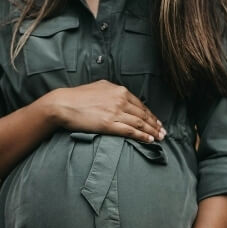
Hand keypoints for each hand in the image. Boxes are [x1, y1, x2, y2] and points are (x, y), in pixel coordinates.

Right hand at [49, 79, 165, 142]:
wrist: (63, 104)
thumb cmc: (78, 97)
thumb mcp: (99, 87)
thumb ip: (112, 91)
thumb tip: (120, 94)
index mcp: (119, 90)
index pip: (140, 104)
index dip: (150, 114)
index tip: (156, 122)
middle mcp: (120, 100)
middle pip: (143, 114)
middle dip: (155, 124)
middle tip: (164, 132)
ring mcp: (115, 112)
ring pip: (139, 123)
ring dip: (152, 131)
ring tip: (160, 137)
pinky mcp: (109, 124)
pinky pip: (130, 131)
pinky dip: (142, 136)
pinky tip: (149, 140)